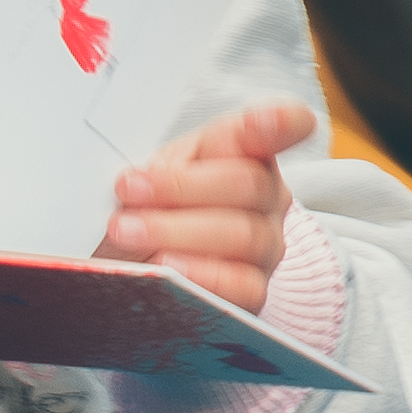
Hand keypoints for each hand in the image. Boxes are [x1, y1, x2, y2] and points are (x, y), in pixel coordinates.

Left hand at [106, 102, 311, 298]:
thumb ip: (162, 165)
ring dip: (177, 231)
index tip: (261, 121)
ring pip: (243, 235)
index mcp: (246, 153)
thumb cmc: (151, 209)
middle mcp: (267, 198)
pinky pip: (240, 285)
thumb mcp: (152, 172)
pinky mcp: (254, 291)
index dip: (281, 123)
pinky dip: (199, 274)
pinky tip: (165, 265)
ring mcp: (267, 246)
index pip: (282, 129)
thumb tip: (147, 177)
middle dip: (182, 187)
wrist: (140, 264)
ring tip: (129, 231)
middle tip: (129, 192)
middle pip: (247, 184)